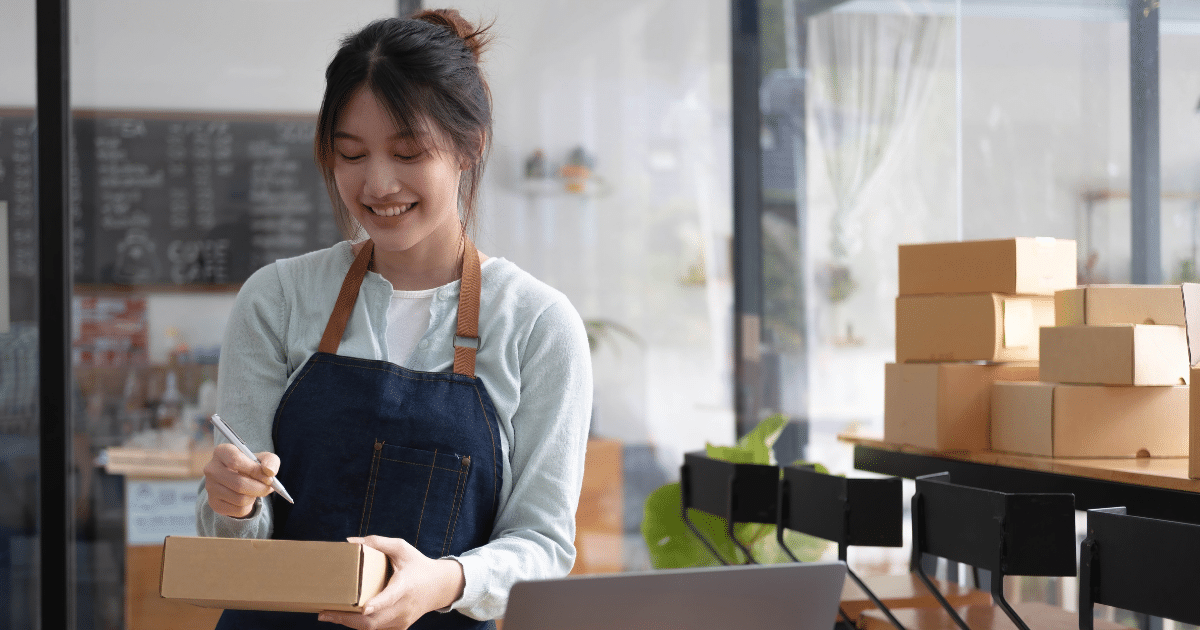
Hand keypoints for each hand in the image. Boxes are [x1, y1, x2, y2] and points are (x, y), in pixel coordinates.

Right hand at [203, 442, 279, 517]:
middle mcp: (212, 469)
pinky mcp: (214, 503)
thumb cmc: (252, 465)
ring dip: (255, 497)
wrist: (239, 479)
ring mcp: (210, 487)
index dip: (255, 471)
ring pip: (240, 499)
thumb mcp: (264, 458)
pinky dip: (249, 506)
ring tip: (257, 490)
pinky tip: (248, 497)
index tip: (268, 477)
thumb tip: (269, 472)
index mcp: (222, 452)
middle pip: (239, 483)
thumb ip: (270, 461)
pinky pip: (237, 510)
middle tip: (269, 488)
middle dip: (260, 488)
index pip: (236, 461)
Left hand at [318, 536, 465, 629]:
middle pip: (374, 620)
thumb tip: (350, 542)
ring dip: (349, 623)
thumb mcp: (402, 548)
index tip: (364, 607)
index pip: (391, 597)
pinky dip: (360, 624)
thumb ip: (378, 543)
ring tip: (328, 615)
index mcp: (406, 585)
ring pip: (372, 628)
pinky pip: (376, 629)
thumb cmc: (417, 565)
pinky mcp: (399, 627)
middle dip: (347, 619)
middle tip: (324, 613)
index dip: (378, 603)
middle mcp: (404, 607)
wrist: (439, 587)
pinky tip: (345, 617)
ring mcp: (402, 620)